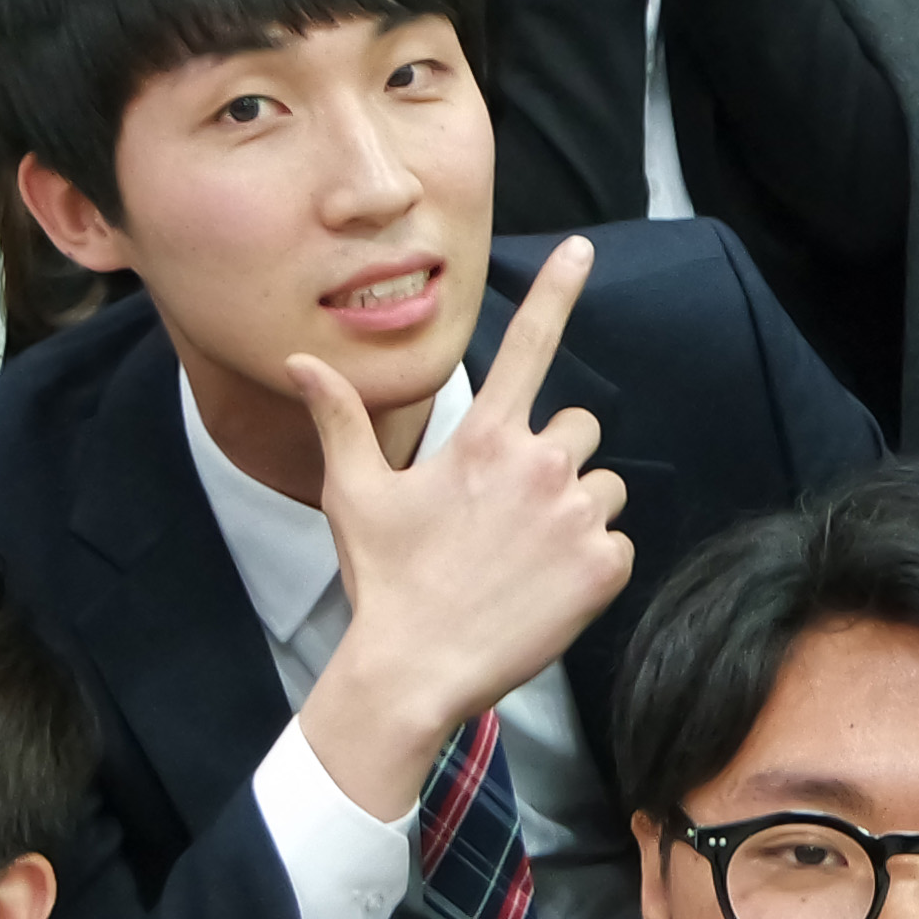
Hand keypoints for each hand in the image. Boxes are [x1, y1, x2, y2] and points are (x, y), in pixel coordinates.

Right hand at [283, 239, 633, 817]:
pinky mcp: (605, 566)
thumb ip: (340, 418)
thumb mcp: (354, 494)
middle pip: (579, 428)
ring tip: (524, 556)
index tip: (582, 248)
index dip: (556, 290)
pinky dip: (592, 565)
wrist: (415, 670)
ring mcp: (577, 516)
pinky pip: (618, 544)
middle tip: (508, 512)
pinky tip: (545, 589)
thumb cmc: (384, 580)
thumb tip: (299, 360)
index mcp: (483, 439)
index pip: (528, 345)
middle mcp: (539, 465)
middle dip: (554, 459)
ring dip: (576, 512)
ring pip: (604, 488)